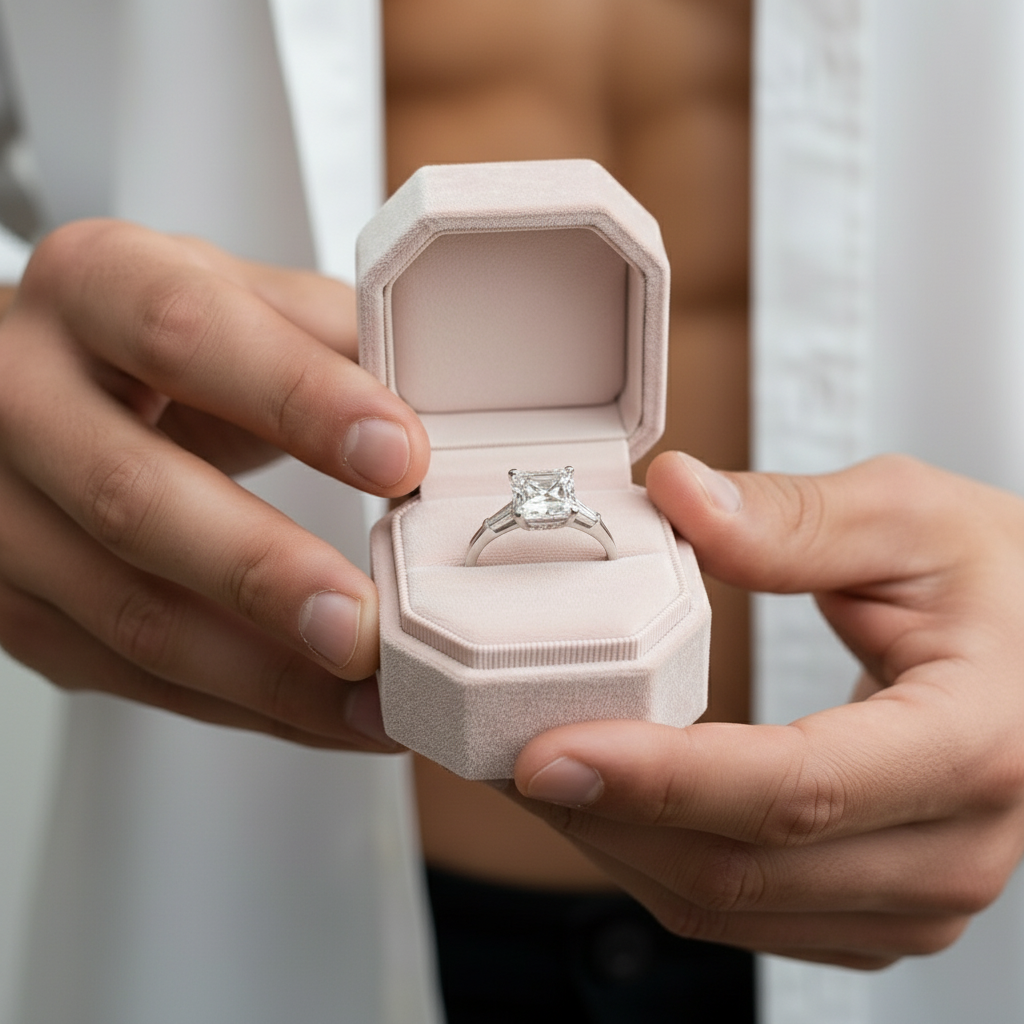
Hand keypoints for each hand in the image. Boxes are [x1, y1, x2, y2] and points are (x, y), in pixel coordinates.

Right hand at [0, 220, 428, 749]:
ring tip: (372, 700)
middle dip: (261, 573)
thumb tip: (451, 400)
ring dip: (263, 674)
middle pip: (132, 497)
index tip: (401, 457)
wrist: (36, 381)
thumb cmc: (151, 340)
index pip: (188, 335)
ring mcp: (2, 508)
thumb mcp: (233, 298)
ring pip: (127, 612)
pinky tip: (323, 711)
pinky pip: (131, 672)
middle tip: (365, 624)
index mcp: (94, 284)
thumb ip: (330, 339)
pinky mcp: (16, 599)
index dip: (298, 399)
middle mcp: (23, 393)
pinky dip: (242, 703)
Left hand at [512, 452, 1023, 968]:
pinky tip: (609, 804)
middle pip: (740, 865)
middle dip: (604, 813)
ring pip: (727, 906)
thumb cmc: (1001, 586)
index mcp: (970, 744)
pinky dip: (655, 862)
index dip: (659, 777)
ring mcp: (915, 897)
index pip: (795, 788)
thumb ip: (792, 517)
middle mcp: (953, 849)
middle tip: (503, 747)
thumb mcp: (911, 520)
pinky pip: (742, 914)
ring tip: (536, 770)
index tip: (548, 751)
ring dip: (615, 844)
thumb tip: (676, 497)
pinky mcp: (876, 909)